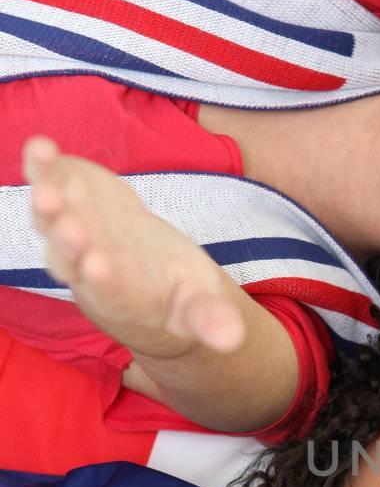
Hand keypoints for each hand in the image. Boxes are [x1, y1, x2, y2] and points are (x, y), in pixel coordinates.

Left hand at [25, 136, 244, 359]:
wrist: (148, 276)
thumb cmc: (178, 297)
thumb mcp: (199, 309)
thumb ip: (209, 319)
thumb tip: (232, 338)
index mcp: (125, 299)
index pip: (112, 293)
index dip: (105, 280)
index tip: (99, 266)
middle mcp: (89, 271)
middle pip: (70, 259)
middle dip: (69, 241)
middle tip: (70, 225)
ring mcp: (73, 236)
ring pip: (50, 224)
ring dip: (46, 204)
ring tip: (44, 184)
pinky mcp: (71, 205)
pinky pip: (48, 186)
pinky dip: (41, 168)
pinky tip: (40, 147)